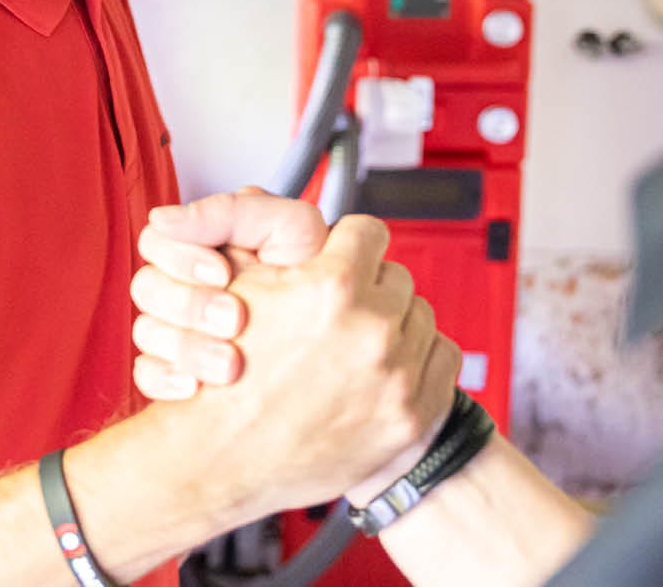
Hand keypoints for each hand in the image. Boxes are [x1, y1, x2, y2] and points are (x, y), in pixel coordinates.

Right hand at [130, 186, 328, 397]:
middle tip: (233, 319)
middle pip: (146, 286)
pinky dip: (167, 379)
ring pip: (145, 331)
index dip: (183, 256)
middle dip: (190, 304)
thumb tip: (164, 219)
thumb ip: (234, 212)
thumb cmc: (325, 283)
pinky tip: (196, 386)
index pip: (157, 239)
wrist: (345, 358)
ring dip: (186, 346)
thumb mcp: (292, 230)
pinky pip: (146, 375)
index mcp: (207, 245)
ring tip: (229, 364)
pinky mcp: (176, 371)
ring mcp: (177, 330)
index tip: (223, 274)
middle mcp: (186, 284)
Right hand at [140, 191, 462, 512]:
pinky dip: (418, 361)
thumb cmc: (219, 380)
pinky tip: (380, 370)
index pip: (368, 232)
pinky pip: (442, 359)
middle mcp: (372, 330)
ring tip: (354, 345)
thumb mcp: (232, 287)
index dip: (346, 245)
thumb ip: (263, 233)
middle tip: (338, 312)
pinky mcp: (412, 415)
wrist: (222, 462)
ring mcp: (397, 376)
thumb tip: (274, 200)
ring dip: (393, 325)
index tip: (339, 260)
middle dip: (369, 288)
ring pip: (420, 316)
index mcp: (331, 288)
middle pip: (396, 276)